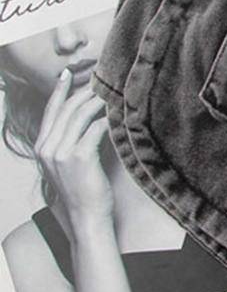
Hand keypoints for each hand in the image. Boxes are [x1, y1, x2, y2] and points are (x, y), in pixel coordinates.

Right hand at [34, 68, 112, 236]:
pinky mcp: (79, 157)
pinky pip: (96, 128)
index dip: (59, 91)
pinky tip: (118, 113)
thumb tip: (88, 114)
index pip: (50, 111)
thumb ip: (71, 140)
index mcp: (42, 147)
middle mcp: (47, 148)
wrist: (86, 217)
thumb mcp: (68, 162)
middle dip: (85, 92)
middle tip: (102, 81)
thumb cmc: (83, 190)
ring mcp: (61, 153)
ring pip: (81, 115)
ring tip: (112, 92)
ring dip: (98, 101)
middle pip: (67, 109)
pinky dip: (108, 118)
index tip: (67, 73)